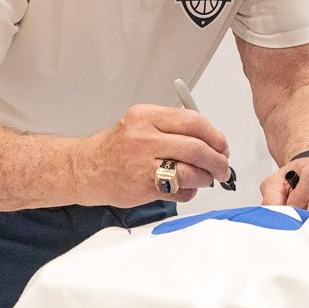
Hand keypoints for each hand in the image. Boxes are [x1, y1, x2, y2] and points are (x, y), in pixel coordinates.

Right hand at [82, 104, 229, 205]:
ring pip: (191, 171)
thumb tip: (211, 140)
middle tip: (223, 167)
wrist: (85, 169)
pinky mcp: (143, 186)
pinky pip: (180, 191)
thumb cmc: (116, 148)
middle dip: (217, 160)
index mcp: (146, 116)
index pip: (193, 121)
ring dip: (205, 178)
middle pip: (196, 147)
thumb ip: (172, 128)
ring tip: (204, 178)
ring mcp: (142, 163)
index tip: (221, 145)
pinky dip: (189, 192)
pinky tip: (183, 188)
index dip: (215, 136)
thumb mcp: (140, 124)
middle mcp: (144, 137)